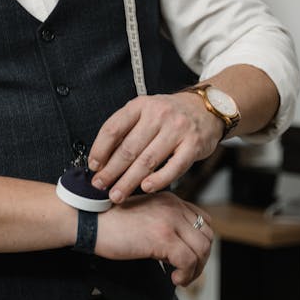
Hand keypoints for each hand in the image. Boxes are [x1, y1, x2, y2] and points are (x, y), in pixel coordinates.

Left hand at [89, 92, 222, 201]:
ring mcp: (177, 129)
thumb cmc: (170, 114)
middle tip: (100, 186)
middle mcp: (158, 114)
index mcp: (141, 105)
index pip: (113, 128)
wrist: (206, 108)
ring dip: (129, 181)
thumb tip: (102, 157)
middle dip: (111, 171)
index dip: (100, 149)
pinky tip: (146, 188)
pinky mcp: (193, 145)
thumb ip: (126, 129)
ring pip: (148, 160)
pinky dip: (158, 180)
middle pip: (128, 148)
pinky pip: (174, 167)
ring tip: (117, 194)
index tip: (93, 166)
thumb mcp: (145, 111)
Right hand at [95, 192, 212, 286]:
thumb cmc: (109, 220)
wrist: (89, 219)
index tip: (189, 257)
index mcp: (170, 199)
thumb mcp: (144, 214)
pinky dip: (186, 274)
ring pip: (202, 249)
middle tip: (186, 272)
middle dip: (201, 258)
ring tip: (179, 278)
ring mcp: (169, 221)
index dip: (200, 242)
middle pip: (207, 235)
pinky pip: (188, 260)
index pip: (203, 220)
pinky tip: (173, 278)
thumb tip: (178, 247)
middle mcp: (173, 207)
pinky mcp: (162, 237)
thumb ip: (163, 221)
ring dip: (195, 269)